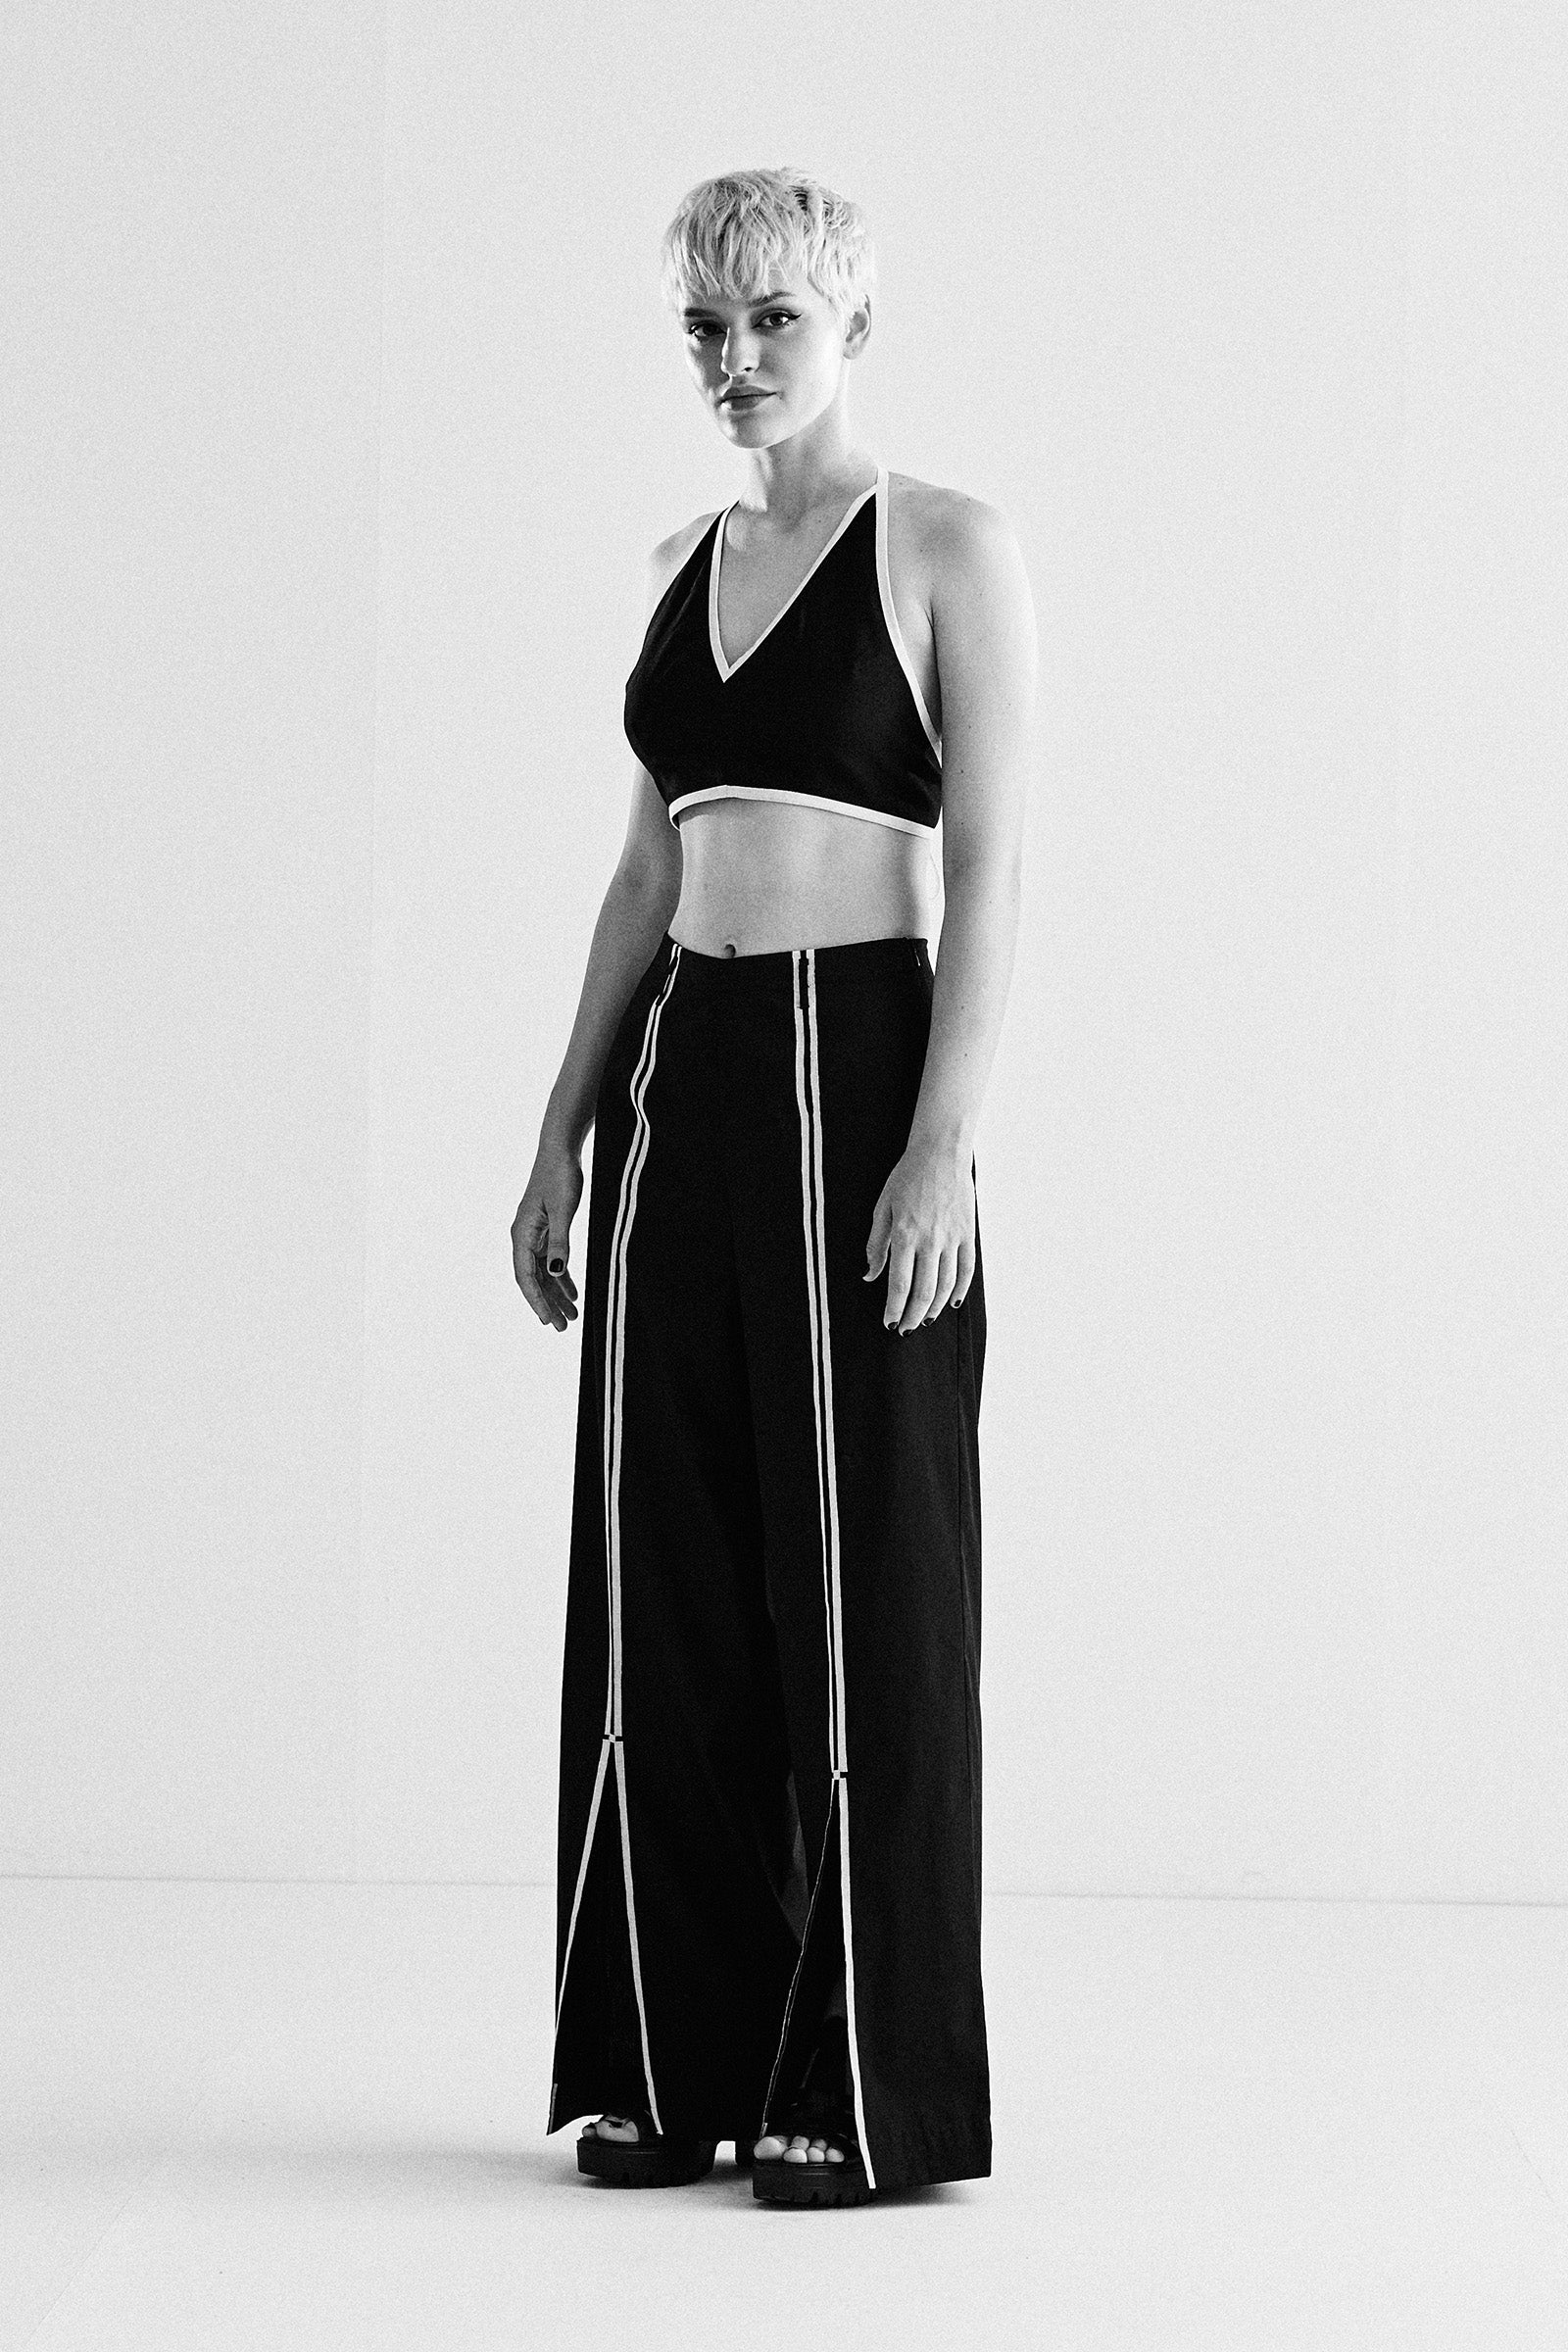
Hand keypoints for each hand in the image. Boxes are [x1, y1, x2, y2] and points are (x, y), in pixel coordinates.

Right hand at [511, 1136, 583, 1330]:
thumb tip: (557, 1271)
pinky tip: (572, 1292)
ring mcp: (535, 1235)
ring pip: (544, 1273)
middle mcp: (524, 1238)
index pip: (526, 1277)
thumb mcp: (562, 1210)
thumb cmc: (559, 1176)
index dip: (536, 1301)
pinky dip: (562, 1278)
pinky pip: (552, 1261)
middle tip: (563, 1328)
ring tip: (571, 1316)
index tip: (548, 1321)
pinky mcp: (546, 1230)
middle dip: (548, 1304)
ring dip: (556, 1294)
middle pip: (534, 1280)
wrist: (560, 1151)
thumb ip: (560, 1241)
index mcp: (522, 1234)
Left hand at [863, 1137, 974, 1334]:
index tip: (888, 1322)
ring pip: (946, 1285)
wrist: (940, 1153)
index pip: (898, 1283)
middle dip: (912, 1315)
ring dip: (935, 1308)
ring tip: (924, 1319)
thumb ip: (875, 1244)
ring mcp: (952, 1238)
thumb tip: (869, 1275)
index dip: (893, 1308)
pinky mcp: (968, 1234)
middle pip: (923, 1291)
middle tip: (905, 1329)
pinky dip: (961, 1289)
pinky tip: (953, 1302)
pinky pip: (966, 1270)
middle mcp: (930, 1240)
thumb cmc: (907, 1178)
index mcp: (904, 1234)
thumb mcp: (882, 1207)